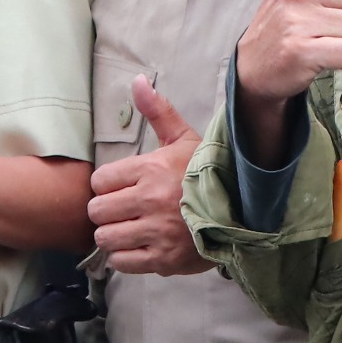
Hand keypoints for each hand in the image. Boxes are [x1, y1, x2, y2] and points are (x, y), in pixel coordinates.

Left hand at [88, 76, 207, 273]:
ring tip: (127, 229)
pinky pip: (123, 262)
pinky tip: (136, 247)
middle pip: (97, 211)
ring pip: (106, 237)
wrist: (244, 209)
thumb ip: (157, 111)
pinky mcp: (165, 259)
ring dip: (113, 234)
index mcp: (151, 169)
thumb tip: (137, 80)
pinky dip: (124, 257)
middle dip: (106, 211)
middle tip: (121, 210)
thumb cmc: (209, 172)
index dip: (106, 186)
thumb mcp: (184, 138)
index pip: (99, 181)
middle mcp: (150, 200)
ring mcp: (157, 232)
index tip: (120, 188)